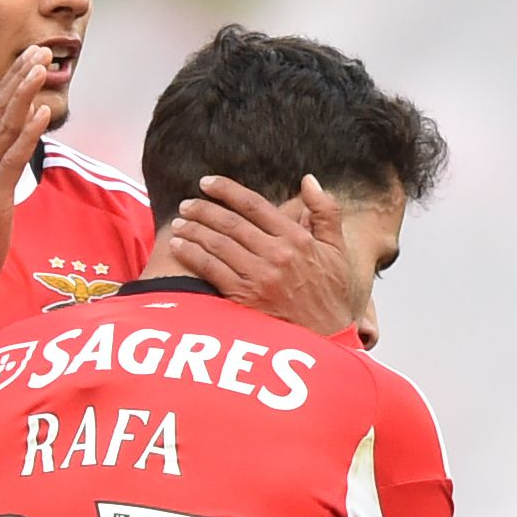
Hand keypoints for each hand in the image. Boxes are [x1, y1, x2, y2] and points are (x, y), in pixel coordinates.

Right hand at [0, 41, 69, 289]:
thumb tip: (14, 142)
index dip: (12, 80)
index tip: (30, 56)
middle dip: (20, 76)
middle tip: (40, 49)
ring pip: (5, 126)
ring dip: (24, 94)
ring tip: (41, 68)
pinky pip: (12, 158)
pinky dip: (28, 133)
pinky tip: (42, 113)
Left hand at [158, 178, 358, 337]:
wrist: (327, 336)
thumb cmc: (330, 293)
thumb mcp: (338, 249)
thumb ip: (326, 211)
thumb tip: (308, 180)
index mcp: (296, 238)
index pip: (254, 205)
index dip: (226, 190)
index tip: (208, 183)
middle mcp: (277, 255)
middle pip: (230, 223)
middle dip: (203, 210)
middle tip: (186, 205)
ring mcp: (260, 277)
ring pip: (217, 245)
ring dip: (193, 231)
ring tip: (179, 224)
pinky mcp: (245, 298)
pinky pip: (211, 271)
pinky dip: (192, 255)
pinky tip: (178, 247)